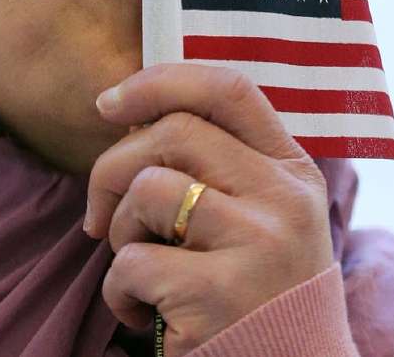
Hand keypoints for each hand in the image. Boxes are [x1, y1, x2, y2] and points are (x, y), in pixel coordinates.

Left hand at [85, 63, 335, 355]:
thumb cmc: (257, 295)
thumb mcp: (262, 219)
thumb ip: (219, 166)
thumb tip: (130, 116)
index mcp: (294, 172)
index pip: (229, 90)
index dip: (160, 81)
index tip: (109, 102)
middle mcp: (285, 200)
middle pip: (174, 132)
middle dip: (113, 167)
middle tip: (100, 215)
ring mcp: (258, 245)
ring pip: (147, 191)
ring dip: (118, 232)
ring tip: (138, 267)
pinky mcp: (219, 295)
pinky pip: (132, 262)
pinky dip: (118, 291)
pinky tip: (142, 313)